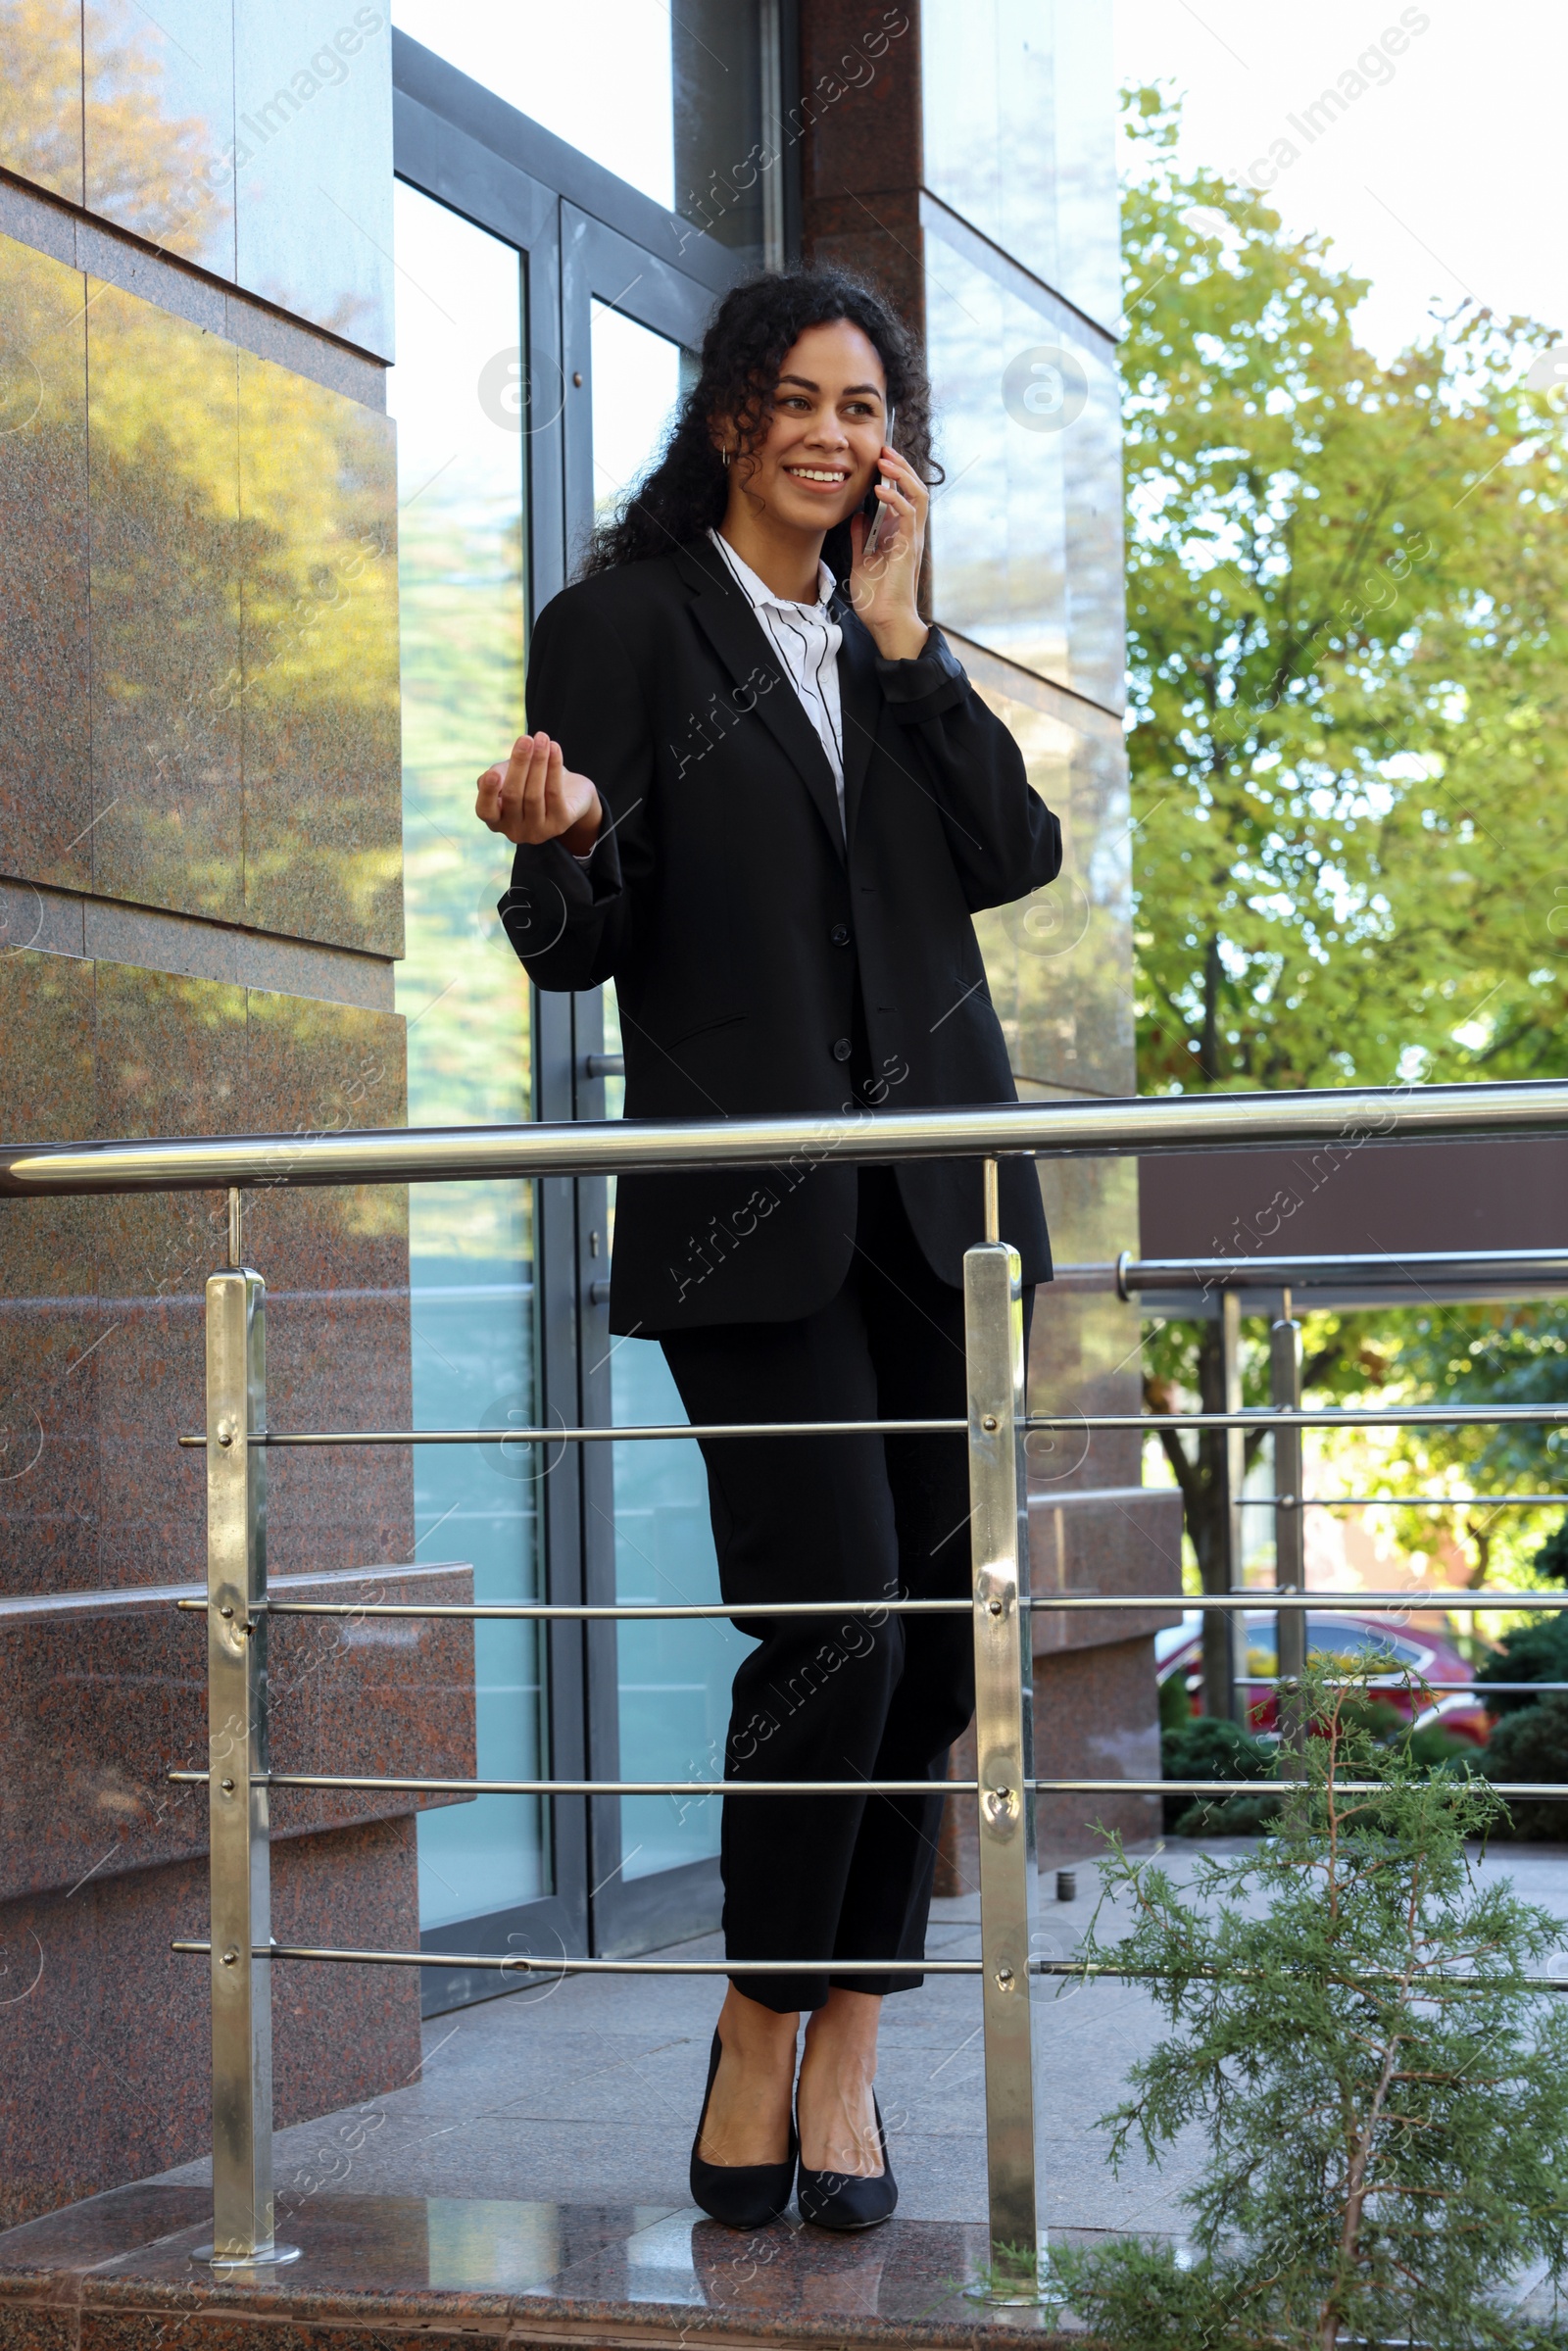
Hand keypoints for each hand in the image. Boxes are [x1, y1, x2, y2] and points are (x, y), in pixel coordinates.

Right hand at [476, 731, 601, 852]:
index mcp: (496, 820)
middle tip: (526, 739)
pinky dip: (554, 768)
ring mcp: (537, 832)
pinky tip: (554, 749)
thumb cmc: (529, 780)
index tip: (493, 773)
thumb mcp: (509, 774)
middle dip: (520, 764)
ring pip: (534, 795)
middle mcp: (514, 831)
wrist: (567, 791)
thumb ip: (498, 774)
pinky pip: (554, 794)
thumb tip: (494, 776)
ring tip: (542, 738)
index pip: (485, 810)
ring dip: (539, 762)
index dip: (488, 793)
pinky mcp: (560, 825)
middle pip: (513, 796)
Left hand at [847, 445, 928, 659]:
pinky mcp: (910, 547)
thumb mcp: (862, 560)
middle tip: (883, 450)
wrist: (885, 621)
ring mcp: (912, 539)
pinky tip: (880, 490)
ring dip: (902, 475)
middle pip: (914, 488)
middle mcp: (910, 533)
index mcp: (900, 534)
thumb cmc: (876, 598)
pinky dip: (896, 498)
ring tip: (884, 461)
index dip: (894, 474)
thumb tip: (858, 516)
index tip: (879, 458)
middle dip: (900, 466)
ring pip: (918, 495)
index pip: (904, 495)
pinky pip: (909, 514)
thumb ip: (861, 537)